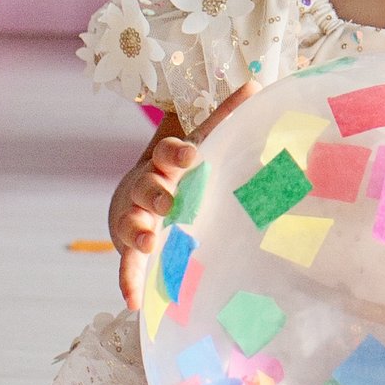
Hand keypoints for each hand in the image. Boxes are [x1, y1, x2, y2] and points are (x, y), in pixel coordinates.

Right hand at [107, 85, 251, 310]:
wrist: (135, 196)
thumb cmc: (176, 168)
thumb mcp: (199, 141)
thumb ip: (225, 116)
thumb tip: (258, 82)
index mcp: (164, 161)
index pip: (168, 151)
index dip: (178, 153)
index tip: (190, 157)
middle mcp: (146, 188)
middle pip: (147, 187)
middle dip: (157, 194)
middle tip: (170, 203)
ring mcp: (136, 219)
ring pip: (133, 224)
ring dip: (139, 234)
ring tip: (149, 244)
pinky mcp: (130, 249)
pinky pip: (127, 266)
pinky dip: (128, 281)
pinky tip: (133, 302)